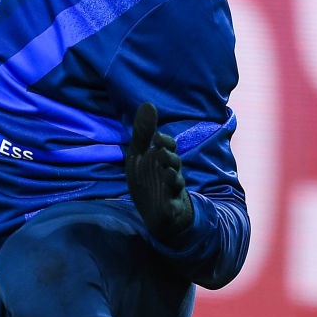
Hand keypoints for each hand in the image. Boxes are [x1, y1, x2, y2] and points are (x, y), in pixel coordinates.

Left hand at [124, 101, 193, 241]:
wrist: (156, 213)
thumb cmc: (149, 180)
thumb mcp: (139, 156)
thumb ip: (143, 133)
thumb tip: (148, 103)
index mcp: (162, 159)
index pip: (168, 147)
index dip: (164, 142)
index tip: (156, 137)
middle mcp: (170, 173)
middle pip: (174, 163)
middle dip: (169, 158)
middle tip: (161, 153)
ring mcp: (172, 191)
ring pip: (176, 182)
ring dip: (172, 178)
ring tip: (167, 174)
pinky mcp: (171, 209)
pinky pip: (173, 207)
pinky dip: (172, 206)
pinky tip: (169, 205)